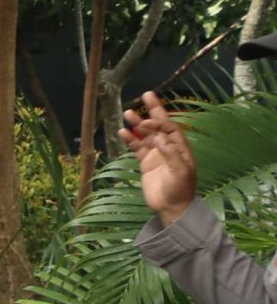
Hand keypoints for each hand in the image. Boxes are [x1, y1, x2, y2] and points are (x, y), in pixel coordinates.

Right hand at [121, 92, 196, 225]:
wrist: (172, 208)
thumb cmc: (180, 190)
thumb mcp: (180, 172)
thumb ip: (171, 155)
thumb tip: (160, 139)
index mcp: (180, 148)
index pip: (169, 128)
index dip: (159, 121)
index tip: (147, 119)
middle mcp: (168, 147)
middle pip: (159, 126)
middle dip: (152, 111)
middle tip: (145, 95)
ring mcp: (156, 154)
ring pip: (145, 135)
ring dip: (137, 125)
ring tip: (127, 113)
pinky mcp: (146, 163)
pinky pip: (137, 148)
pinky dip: (130, 140)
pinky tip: (122, 133)